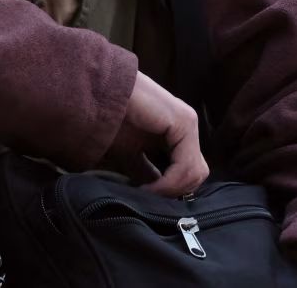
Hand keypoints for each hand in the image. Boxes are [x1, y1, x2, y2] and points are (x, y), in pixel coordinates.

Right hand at [107, 71, 207, 197]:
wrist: (101, 95)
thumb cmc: (112, 120)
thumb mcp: (131, 155)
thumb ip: (146, 172)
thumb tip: (157, 194)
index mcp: (177, 134)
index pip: (188, 172)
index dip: (171, 191)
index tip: (147, 201)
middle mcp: (186, 128)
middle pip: (196, 174)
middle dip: (173, 192)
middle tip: (149, 198)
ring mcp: (188, 123)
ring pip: (195, 173)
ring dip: (170, 190)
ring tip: (146, 193)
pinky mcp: (184, 122)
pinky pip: (186, 165)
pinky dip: (168, 183)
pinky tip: (148, 187)